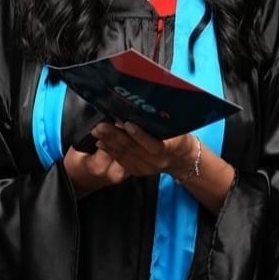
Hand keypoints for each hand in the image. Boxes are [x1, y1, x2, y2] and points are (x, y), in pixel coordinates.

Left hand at [61, 122, 195, 198]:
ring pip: (125, 155)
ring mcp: (146, 168)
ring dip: (109, 143)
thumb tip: (141, 108)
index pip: (154, 144)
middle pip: (134, 149)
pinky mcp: (138, 171)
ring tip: (97, 132)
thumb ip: (159, 122)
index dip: (139, 135)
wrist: (181, 158)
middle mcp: (156, 161)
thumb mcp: (176, 128)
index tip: (126, 123)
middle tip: (101, 125)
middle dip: (115, 136)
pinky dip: (110, 151)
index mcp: (169, 148)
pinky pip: (121, 161)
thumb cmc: (179, 137)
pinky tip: (101, 143)